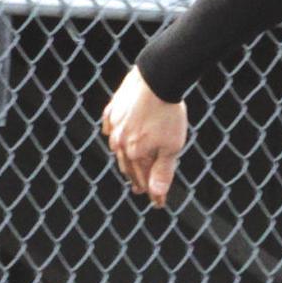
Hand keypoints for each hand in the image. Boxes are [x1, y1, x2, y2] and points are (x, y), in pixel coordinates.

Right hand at [101, 66, 187, 207]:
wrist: (156, 79)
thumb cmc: (167, 114)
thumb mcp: (171, 147)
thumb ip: (163, 172)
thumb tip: (157, 195)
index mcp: (134, 153)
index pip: (144, 179)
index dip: (153, 192)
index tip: (159, 203)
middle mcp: (119, 141)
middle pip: (128, 166)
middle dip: (137, 179)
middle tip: (142, 190)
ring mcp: (114, 124)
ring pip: (117, 147)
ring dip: (125, 159)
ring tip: (130, 165)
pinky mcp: (113, 108)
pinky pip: (110, 126)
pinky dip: (114, 135)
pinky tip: (114, 138)